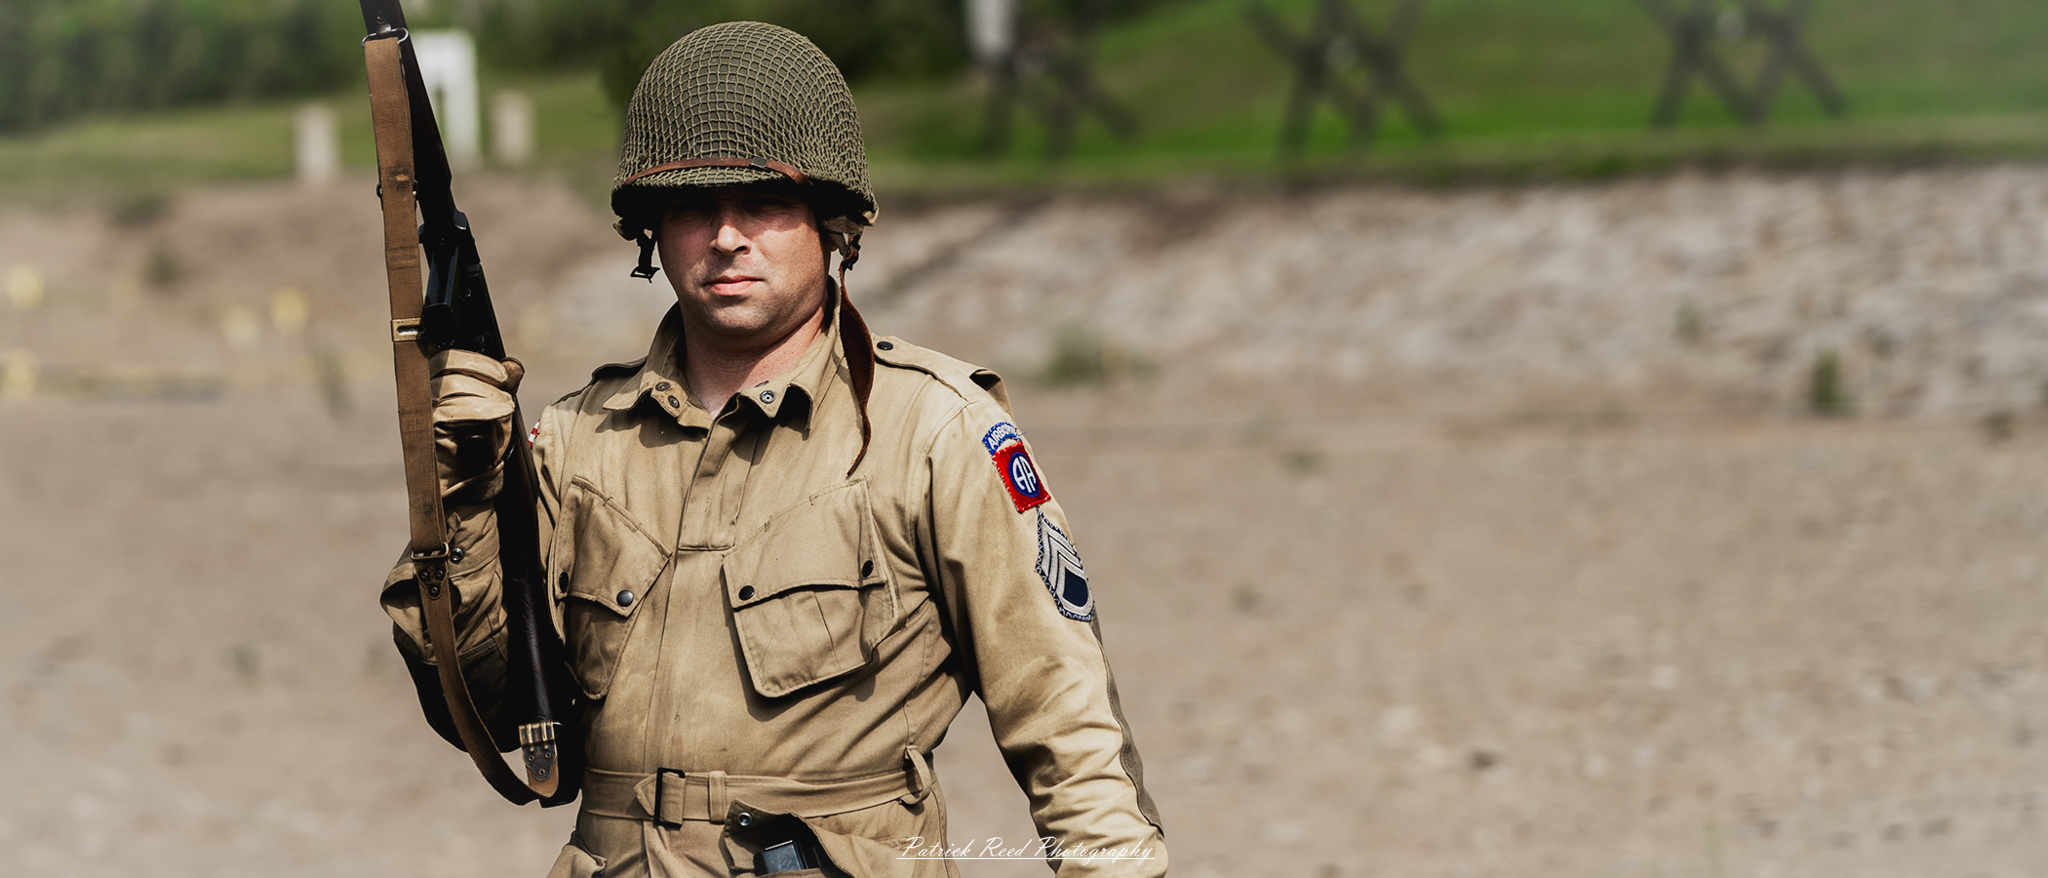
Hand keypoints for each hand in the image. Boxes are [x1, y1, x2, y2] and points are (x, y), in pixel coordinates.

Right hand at [429, 349, 522, 503]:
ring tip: (506, 410)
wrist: (471, 490)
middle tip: (506, 393)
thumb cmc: (482, 450)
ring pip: (453, 387)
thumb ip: (504, 388)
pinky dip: (484, 410)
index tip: (502, 373)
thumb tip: (513, 365)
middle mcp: (424, 401)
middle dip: (484, 375)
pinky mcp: (428, 434)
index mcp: (436, 390)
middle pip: (447, 369)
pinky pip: (455, 411)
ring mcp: (424, 417)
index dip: (473, 359)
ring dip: (488, 395)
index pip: (444, 359)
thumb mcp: (498, 413)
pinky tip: (500, 416)